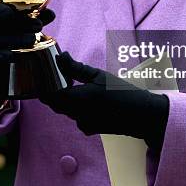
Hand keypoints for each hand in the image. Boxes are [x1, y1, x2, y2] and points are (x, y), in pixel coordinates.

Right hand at [0, 0, 54, 107]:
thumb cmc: (13, 24)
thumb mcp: (22, 16)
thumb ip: (35, 13)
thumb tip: (51, 14)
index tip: (10, 12)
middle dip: (19, 24)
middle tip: (38, 25)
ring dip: (15, 40)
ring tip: (33, 39)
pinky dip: (3, 56)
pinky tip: (17, 55)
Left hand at [39, 52, 169, 152]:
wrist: (141, 115)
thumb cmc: (122, 92)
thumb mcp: (99, 75)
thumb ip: (76, 68)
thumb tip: (61, 56)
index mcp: (78, 99)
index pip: (49, 95)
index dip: (44, 84)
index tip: (45, 73)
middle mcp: (77, 115)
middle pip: (54, 103)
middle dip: (52, 90)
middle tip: (56, 75)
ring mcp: (82, 124)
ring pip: (64, 110)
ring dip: (64, 98)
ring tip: (71, 82)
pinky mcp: (88, 129)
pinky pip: (75, 116)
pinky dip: (75, 106)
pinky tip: (86, 97)